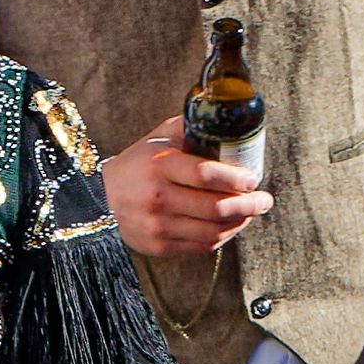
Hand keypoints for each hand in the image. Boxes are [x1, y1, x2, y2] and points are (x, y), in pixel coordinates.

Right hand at [102, 121, 271, 257]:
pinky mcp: (157, 246)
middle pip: (216, 207)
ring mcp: (156, 225)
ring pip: (213, 230)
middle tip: (264, 200)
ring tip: (251, 213)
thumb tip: (225, 118)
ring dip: (240, 223)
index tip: (253, 178)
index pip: (206, 174)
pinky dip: (222, 237)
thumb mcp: (157, 138)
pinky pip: (201, 246)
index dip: (236, 178)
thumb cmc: (137, 164)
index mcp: (159, 166)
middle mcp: (157, 197)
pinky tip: (230, 226)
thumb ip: (189, 128)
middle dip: (249, 205)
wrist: (98, 197)